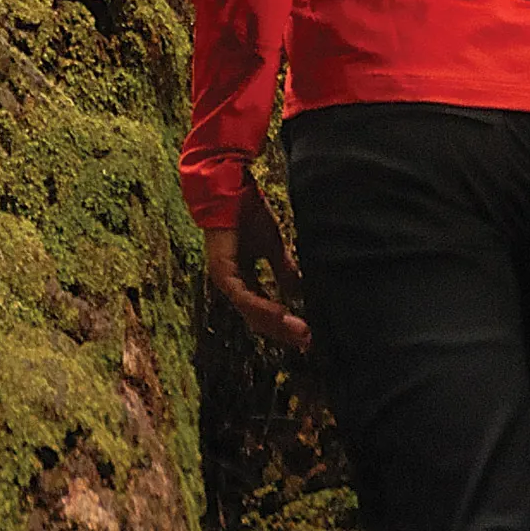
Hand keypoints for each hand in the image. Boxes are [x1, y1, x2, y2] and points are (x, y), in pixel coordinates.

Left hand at [203, 178, 310, 352]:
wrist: (232, 188)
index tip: (305, 335)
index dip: (282, 324)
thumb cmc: (248, 212)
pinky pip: (244, 297)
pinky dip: (264, 307)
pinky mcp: (222, 271)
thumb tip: (298, 293)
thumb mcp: (272, 245)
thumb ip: (283, 269)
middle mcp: (231, 284)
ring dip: (276, 324)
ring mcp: (224, 279)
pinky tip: (282, 315)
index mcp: (241, 279)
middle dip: (282, 331)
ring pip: (250, 312)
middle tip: (307, 342)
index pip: (261, 310)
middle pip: (257, 317)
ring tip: (300, 333)